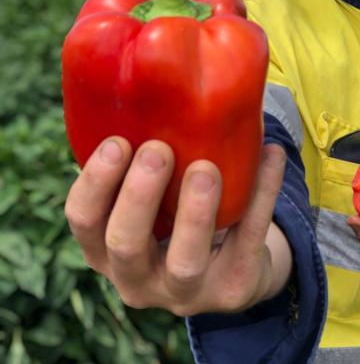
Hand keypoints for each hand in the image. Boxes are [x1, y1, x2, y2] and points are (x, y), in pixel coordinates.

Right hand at [65, 137, 290, 315]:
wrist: (233, 269)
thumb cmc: (179, 216)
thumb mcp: (152, 199)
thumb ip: (142, 159)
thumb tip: (153, 69)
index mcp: (106, 250)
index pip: (84, 221)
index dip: (95, 182)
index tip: (118, 141)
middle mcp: (136, 280)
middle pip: (125, 245)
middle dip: (139, 195)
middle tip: (158, 149)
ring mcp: (185, 294)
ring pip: (183, 262)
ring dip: (194, 212)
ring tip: (207, 168)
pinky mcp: (232, 290)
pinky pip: (248, 241)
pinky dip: (262, 195)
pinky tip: (272, 154)